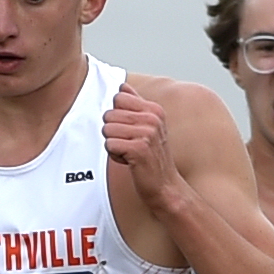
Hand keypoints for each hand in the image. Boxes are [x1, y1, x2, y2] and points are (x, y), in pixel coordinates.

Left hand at [102, 83, 178, 207]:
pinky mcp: (139, 149)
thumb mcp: (149, 127)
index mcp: (154, 110)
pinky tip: (130, 161)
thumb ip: (135, 106)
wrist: (165, 186)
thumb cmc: (153, 159)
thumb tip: (122, 87)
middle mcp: (152, 118)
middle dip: (114, 132)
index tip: (131, 130)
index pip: (119, 96)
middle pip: (109, 114)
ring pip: (107, 129)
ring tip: (130, 153)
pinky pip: (110, 144)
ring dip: (114, 145)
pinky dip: (115, 156)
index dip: (118, 116)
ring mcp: (147, 133)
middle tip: (130, 145)